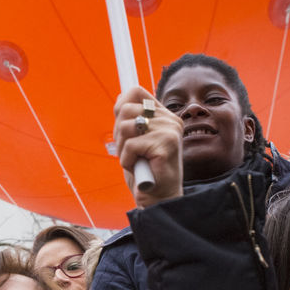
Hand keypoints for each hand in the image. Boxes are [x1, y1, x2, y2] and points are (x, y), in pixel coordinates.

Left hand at [113, 87, 181, 206]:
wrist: (158, 198)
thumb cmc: (145, 171)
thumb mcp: (135, 140)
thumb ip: (131, 120)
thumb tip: (121, 97)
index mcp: (165, 116)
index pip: (136, 91)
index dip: (121, 105)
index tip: (121, 124)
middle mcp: (170, 120)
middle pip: (127, 109)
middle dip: (119, 134)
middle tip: (129, 151)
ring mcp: (169, 131)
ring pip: (126, 126)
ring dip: (122, 148)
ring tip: (135, 160)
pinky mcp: (165, 144)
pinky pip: (130, 146)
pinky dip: (127, 161)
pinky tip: (139, 168)